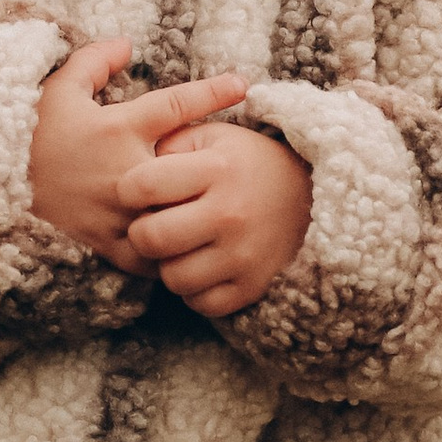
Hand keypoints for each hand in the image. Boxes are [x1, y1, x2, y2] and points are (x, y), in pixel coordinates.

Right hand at [29, 39, 250, 270]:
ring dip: (196, 214)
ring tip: (218, 214)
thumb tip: (126, 43)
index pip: (178, 105)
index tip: (244, 84)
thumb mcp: (55, 90)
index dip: (213, 91)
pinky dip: (170, 252)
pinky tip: (184, 249)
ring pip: (177, 216)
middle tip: (236, 168)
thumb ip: (91, 61)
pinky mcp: (110, 245)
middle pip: (189, 169)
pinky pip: (153, 254)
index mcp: (118, 128)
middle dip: (215, 168)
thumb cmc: (26, 136)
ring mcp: (121, 211)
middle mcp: (127, 170)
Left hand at [117, 116, 312, 317]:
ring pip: (172, 278)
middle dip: (142, 232)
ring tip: (181, 247)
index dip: (129, 190)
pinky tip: (201, 266)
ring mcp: (243, 255)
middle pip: (150, 238)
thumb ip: (169, 143)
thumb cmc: (247, 163)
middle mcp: (230, 214)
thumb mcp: (213, 137)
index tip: (139, 191)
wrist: (312, 195)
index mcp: (216, 169)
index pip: (141, 185)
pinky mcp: (253, 286)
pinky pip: (200, 304)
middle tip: (154, 225)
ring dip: (168, 264)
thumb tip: (131, 169)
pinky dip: (194, 290)